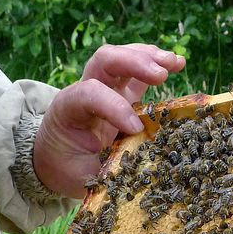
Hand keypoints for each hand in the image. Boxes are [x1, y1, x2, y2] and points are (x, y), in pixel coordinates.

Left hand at [35, 43, 185, 197]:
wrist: (55, 160)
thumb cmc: (67, 168)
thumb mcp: (82, 177)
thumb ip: (110, 170)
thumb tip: (143, 172)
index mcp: (67, 110)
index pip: (89, 94)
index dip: (114, 106)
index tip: (136, 128)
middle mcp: (83, 91)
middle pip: (104, 60)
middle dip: (133, 62)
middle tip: (161, 76)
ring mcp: (103, 88)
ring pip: (121, 57)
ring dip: (148, 56)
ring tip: (175, 62)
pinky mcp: (120, 92)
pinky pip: (136, 69)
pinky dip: (155, 62)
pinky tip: (177, 63)